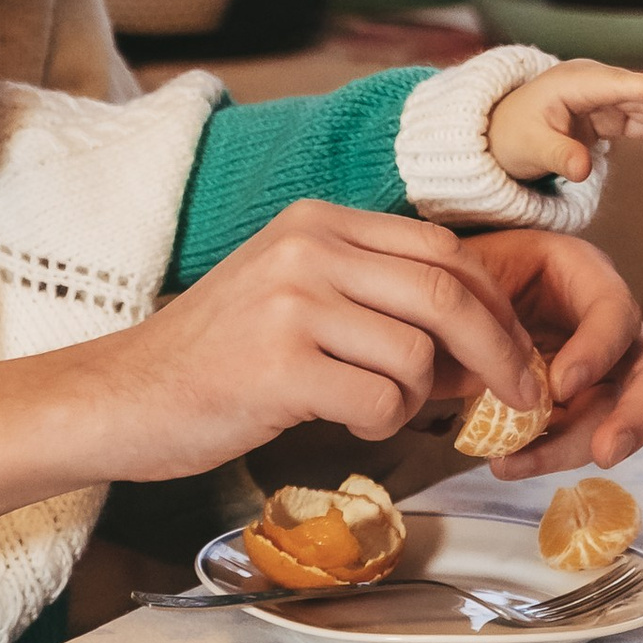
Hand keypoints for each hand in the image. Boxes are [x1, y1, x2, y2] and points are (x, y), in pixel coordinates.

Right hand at [102, 202, 546, 479]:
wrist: (124, 394)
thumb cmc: (216, 356)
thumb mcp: (295, 296)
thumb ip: (377, 300)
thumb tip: (481, 345)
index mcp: (316, 220)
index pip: (442, 249)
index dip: (494, 305)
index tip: (515, 352)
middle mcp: (307, 248)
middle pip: (448, 293)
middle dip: (499, 354)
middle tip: (518, 398)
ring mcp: (291, 303)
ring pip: (419, 351)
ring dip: (420, 398)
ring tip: (381, 411)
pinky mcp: (278, 364)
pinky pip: (380, 397)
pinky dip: (384, 423)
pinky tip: (350, 423)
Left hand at [458, 226, 642, 474]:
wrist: (448, 297)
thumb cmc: (465, 272)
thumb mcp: (469, 273)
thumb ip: (484, 313)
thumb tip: (496, 373)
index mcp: (585, 274)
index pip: (617, 310)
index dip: (598, 349)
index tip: (560, 386)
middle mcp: (608, 325)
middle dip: (638, 418)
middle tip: (605, 454)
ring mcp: (600, 369)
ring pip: (617, 418)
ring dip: (573, 448)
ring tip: (514, 463)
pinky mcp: (576, 404)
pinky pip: (578, 437)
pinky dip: (546, 454)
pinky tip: (506, 463)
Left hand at [489, 57, 642, 185]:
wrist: (501, 135)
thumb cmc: (512, 134)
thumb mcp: (530, 147)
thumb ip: (557, 156)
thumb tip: (581, 169)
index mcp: (576, 81)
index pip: (620, 84)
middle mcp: (596, 84)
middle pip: (642, 101)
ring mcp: (605, 99)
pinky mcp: (609, 116)